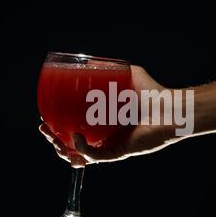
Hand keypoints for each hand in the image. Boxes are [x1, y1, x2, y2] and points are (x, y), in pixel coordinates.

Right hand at [39, 65, 178, 163]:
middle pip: (73, 144)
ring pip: (80, 154)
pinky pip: (96, 156)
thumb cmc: (153, 92)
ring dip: (63, 148)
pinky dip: (83, 149)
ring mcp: (111, 146)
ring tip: (52, 136)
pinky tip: (76, 137)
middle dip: (54, 139)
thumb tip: (89, 60)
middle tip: (44, 127)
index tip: (45, 117)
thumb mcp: (128, 74)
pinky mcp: (119, 152)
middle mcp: (105, 137)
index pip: (75, 128)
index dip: (58, 126)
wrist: (171, 107)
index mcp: (103, 123)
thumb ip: (110, 68)